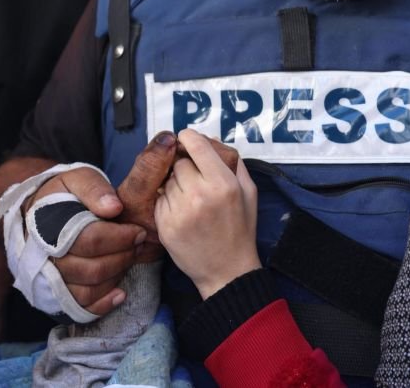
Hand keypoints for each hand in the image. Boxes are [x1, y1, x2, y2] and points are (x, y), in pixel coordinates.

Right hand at [27, 133, 176, 315]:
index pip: (90, 240)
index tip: (139, 231)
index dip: (120, 238)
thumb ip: (95, 189)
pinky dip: (102, 304)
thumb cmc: (64, 196)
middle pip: (92, 268)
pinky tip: (119, 292)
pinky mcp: (54, 295)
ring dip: (116, 276)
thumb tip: (114, 208)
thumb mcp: (77, 179)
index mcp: (49, 226)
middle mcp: (44, 257)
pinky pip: (79, 307)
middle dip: (123, 257)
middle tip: (138, 245)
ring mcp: (48, 279)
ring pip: (88, 290)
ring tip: (128, 259)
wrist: (37, 213)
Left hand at [154, 130, 259, 298]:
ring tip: (190, 198)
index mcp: (223, 184)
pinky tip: (182, 211)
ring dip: (175, 184)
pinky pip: (160, 200)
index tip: (187, 140)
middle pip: (179, 162)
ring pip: (167, 181)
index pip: (195, 144)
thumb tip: (212, 140)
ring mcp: (179, 211)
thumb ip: (234, 163)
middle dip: (185, 166)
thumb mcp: (249, 192)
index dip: (188, 138)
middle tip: (194, 177)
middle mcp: (200, 194)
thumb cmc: (241, 230)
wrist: (227, 271)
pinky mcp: (165, 226)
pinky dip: (168, 201)